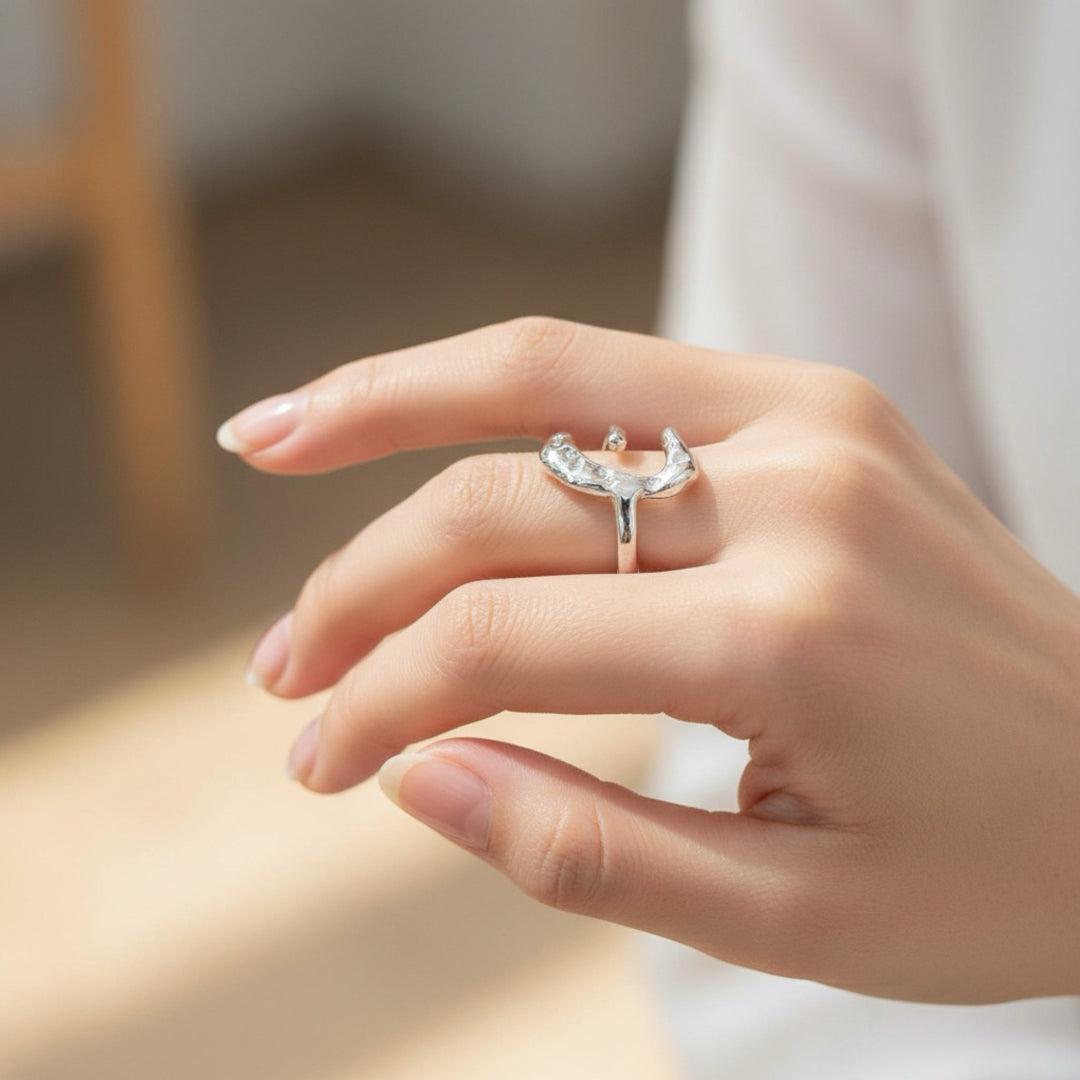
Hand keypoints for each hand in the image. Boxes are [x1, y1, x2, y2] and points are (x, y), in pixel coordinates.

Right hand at [219, 317, 1079, 1004]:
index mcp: (790, 635)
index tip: (319, 758)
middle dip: (360, 585)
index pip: (501, 640)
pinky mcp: (817, 395)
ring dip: (387, 406)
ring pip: (541, 375)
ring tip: (272, 437)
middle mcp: (797, 489)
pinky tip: (419, 420)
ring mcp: (813, 415)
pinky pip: (618, 370)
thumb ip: (584, 850)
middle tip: (279, 665)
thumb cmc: (992, 870)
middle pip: (497, 503)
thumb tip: (411, 776)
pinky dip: (498, 388)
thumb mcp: (790, 917)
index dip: (379, 698)